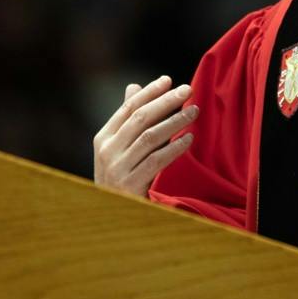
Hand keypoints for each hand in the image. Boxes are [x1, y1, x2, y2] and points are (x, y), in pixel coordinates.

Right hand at [93, 75, 196, 196]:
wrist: (114, 218)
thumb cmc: (121, 178)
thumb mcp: (118, 149)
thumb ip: (128, 120)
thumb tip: (134, 86)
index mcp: (103, 138)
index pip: (128, 108)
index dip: (149, 92)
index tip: (169, 80)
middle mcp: (108, 151)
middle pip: (141, 118)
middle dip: (166, 101)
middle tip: (188, 90)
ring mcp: (118, 168)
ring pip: (151, 137)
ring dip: (175, 121)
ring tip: (194, 111)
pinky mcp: (131, 185)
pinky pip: (157, 160)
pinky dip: (175, 148)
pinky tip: (189, 139)